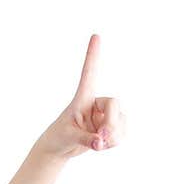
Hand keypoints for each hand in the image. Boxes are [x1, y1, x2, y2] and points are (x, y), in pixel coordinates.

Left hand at [36, 34, 125, 159]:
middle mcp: (96, 102)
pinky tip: (104, 145)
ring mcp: (106, 114)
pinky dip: (116, 141)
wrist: (61, 147)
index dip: (93, 56)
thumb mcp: (68, 137)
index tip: (95, 36)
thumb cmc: (59, 136)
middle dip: (110, 124)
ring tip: (98, 145)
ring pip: (121, 121)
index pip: (89, 74)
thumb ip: (85, 139)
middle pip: (114, 103)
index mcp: (82, 97)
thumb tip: (100, 142)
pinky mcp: (112, 126)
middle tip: (101, 140)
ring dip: (113, 137)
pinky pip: (123, 132)